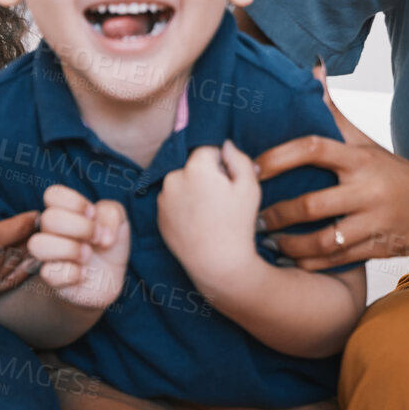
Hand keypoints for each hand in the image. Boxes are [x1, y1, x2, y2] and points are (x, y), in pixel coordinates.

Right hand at [28, 185, 128, 310]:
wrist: (109, 278)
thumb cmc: (107, 243)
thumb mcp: (118, 221)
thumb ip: (111, 213)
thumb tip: (102, 232)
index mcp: (63, 211)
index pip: (53, 194)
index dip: (76, 202)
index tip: (93, 215)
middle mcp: (50, 231)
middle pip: (49, 218)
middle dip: (81, 227)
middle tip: (96, 239)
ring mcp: (47, 255)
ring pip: (38, 245)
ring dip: (70, 249)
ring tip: (87, 255)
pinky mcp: (51, 279)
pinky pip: (50, 273)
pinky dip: (73, 274)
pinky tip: (83, 274)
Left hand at [158, 141, 262, 276]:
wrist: (217, 264)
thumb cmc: (238, 224)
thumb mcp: (249, 186)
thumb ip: (238, 158)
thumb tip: (225, 145)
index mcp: (195, 167)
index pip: (208, 149)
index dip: (222, 163)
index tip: (229, 182)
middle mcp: (173, 177)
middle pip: (192, 166)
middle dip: (205, 175)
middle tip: (220, 199)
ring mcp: (163, 198)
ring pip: (181, 182)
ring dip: (192, 188)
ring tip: (208, 213)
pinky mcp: (158, 215)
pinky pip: (173, 200)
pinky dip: (182, 205)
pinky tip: (196, 221)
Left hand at [255, 64, 408, 270]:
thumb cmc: (397, 173)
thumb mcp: (367, 143)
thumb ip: (333, 112)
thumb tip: (313, 70)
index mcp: (361, 159)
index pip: (314, 149)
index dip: (278, 157)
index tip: (253, 168)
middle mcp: (368, 190)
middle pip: (313, 204)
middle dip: (277, 213)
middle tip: (251, 215)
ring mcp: (374, 223)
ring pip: (323, 240)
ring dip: (289, 244)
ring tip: (267, 240)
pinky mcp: (377, 249)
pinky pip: (336, 260)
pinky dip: (309, 262)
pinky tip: (289, 258)